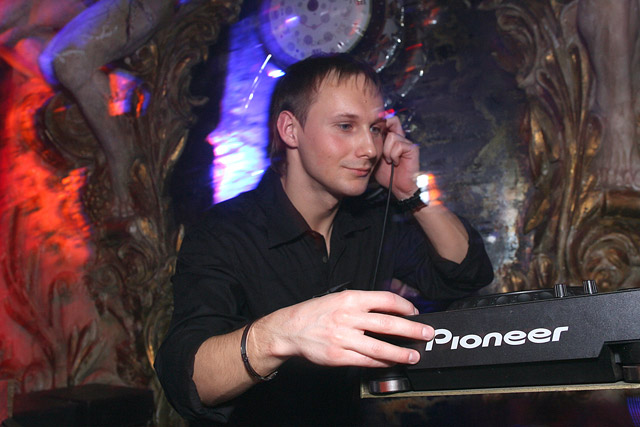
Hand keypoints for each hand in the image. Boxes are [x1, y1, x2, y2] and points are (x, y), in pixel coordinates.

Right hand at [258, 290, 434, 368]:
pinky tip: (391, 362)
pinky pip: (366, 361)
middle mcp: (348, 316)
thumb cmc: (315, 313)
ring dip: (401, 352)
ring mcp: (343, 338)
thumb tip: (391, 310)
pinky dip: (382, 363)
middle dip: (412, 330)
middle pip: (388, 324)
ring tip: (413, 355)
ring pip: (380, 347)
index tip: (415, 313)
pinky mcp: (338, 356)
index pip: (385, 300)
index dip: (404, 306)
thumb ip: (362, 303)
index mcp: (350, 298)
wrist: (289, 329)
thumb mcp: (338, 298)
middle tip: (426, 334)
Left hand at [374, 115, 419, 199]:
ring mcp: (407, 142)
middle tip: (379, 143)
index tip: (370, 130)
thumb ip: (371, 147)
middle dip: (383, 131)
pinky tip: (394, 162)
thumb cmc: (387, 174)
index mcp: (391, 138)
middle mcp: (400, 137)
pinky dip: (393, 154)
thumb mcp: (374, 158)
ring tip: (388, 160)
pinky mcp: (412, 148)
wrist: (398, 187)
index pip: (387, 120)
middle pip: (392, 120)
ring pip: (392, 136)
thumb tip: (361, 137)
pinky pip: (398, 145)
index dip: (378, 122)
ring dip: (386, 150)